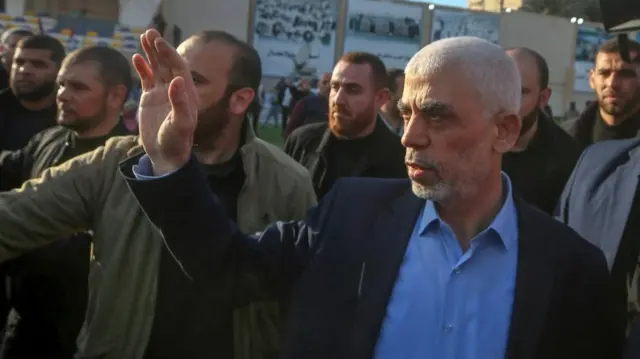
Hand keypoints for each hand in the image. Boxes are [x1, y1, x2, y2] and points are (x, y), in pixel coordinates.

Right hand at [132, 29, 198, 174]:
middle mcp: (176, 91)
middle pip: (167, 64)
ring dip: (151, 54)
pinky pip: (147, 79)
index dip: (169, 54)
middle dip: (159, 48)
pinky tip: (136, 57)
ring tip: (143, 36)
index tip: (159, 42)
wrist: (165, 155)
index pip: (178, 68)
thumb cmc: (176, 142)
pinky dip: (142, 68)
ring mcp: (162, 94)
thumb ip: (180, 102)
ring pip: (157, 69)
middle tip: (150, 32)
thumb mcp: (180, 124)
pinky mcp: (151, 100)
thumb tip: (178, 80)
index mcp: (186, 94)